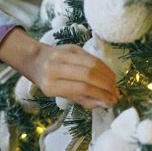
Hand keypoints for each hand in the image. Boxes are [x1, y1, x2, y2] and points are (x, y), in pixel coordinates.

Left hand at [0, 28, 118, 108]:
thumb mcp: (59, 94)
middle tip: (115, 93)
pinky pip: (91, 56)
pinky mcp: (71, 47)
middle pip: (89, 74)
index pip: (82, 88)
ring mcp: (63, 55)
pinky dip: (103, 66)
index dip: (100, 94)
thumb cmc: (48, 81)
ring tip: (114, 84)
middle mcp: (55, 68)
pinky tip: (108, 74)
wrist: (35, 60)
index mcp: (51, 85)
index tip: (111, 101)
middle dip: (106, 85)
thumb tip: (104, 103)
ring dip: (107, 74)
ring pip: (92, 63)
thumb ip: (82, 99)